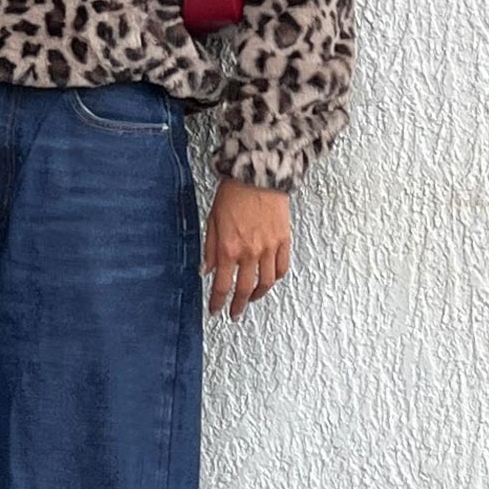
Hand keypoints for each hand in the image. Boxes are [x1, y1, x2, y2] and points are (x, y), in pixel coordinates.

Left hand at [202, 178, 291, 317]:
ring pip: (266, 283)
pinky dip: (275, 279)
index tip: (215, 310)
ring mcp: (268, 248)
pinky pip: (281, 268)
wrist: (257, 174)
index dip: (218, 302)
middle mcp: (249, 252)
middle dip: (238, 305)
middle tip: (234, 313)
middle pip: (244, 289)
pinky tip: (269, 281)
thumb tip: (206, 270)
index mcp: (228, 248)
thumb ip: (209, 249)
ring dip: (257, 296)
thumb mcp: (212, 221)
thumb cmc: (233, 192)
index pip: (222, 286)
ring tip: (251, 299)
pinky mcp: (283, 240)